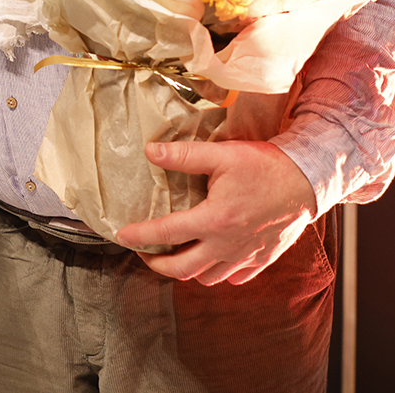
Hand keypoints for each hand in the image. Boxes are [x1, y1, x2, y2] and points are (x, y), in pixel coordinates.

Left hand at [115, 139, 317, 285]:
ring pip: (208, 278)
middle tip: (145, 252)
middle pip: (183, 269)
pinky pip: (234, 278)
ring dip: (187, 271)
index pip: (167, 233)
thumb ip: (184, 155)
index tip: (122, 235)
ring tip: (175, 255)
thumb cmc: (264, 166)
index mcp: (214, 220)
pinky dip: (217, 273)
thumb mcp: (221, 154)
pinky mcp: (262, 260)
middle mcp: (227, 246)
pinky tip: (211, 260)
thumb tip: (150, 152)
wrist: (307, 182)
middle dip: (158, 264)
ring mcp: (246, 256)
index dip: (141, 235)